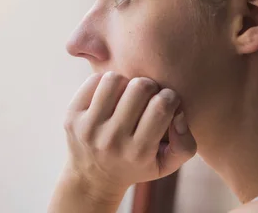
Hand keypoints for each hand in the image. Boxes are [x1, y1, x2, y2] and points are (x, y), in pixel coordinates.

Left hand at [62, 72, 196, 202]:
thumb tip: (179, 113)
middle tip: (147, 96)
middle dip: (149, 86)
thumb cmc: (137, 164)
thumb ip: (185, 143)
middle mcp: (111, 140)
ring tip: (127, 95)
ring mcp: (88, 127)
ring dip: (126, 82)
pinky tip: (110, 96)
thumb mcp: (167, 164)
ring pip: (114, 79)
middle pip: (139, 87)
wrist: (93, 178)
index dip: (169, 96)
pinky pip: (93, 81)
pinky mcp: (72, 115)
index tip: (166, 102)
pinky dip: (105, 82)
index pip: (162, 106)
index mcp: (138, 152)